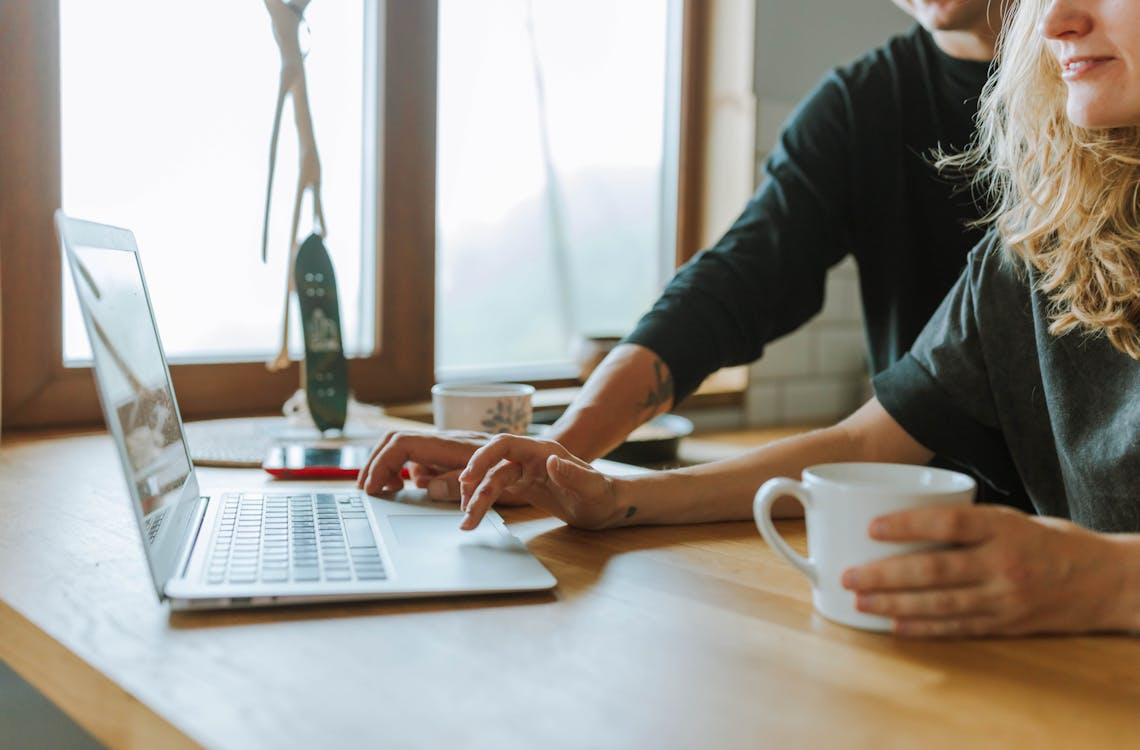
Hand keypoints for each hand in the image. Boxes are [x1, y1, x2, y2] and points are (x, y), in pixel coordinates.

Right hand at [356, 430, 525, 504]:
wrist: (546, 456)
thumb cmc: (525, 470)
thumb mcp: (496, 484)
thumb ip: (459, 484)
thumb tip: (423, 485)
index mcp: (454, 445)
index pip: (404, 444)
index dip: (383, 464)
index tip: (373, 488)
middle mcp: (447, 440)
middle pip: (397, 441)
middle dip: (376, 463)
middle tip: (366, 490)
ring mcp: (449, 446)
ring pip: (406, 448)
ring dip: (388, 466)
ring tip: (384, 491)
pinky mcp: (453, 454)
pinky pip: (421, 457)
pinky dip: (405, 470)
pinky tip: (408, 488)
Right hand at [458, 434, 621, 530]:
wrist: (606, 506)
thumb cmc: (603, 495)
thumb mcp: (592, 488)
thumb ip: (574, 475)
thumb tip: (553, 462)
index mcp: (543, 451)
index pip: (505, 445)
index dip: (483, 457)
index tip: (468, 477)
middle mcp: (530, 458)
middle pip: (493, 464)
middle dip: (475, 484)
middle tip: (464, 509)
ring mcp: (525, 471)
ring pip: (492, 479)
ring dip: (476, 498)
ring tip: (467, 523)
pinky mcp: (523, 485)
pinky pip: (496, 489)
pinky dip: (483, 502)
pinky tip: (474, 516)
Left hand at [841, 505, 1127, 636]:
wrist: (1109, 582)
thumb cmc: (1053, 541)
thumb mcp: (1015, 518)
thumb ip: (969, 522)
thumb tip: (908, 518)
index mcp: (1005, 527)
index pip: (950, 522)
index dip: (908, 524)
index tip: (871, 527)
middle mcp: (1004, 563)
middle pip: (936, 569)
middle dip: (886, 575)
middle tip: (848, 575)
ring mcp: (1006, 598)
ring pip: (941, 603)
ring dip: (894, 605)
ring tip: (860, 601)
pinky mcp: (1007, 624)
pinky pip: (959, 627)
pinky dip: (924, 628)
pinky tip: (895, 626)